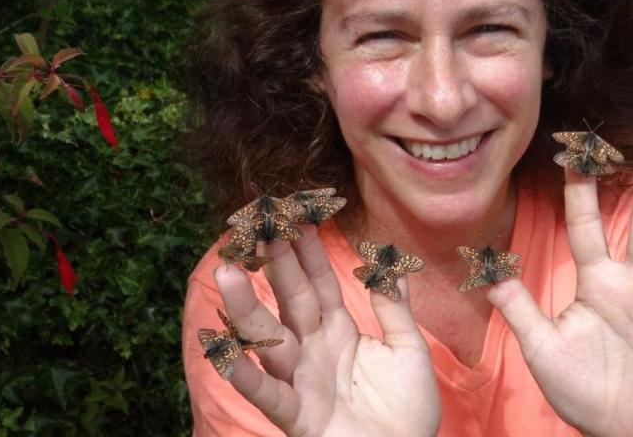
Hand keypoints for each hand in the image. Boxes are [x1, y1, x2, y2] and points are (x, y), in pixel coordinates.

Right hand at [213, 228, 439, 436]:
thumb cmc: (407, 410)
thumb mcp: (408, 350)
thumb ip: (395, 309)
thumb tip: (392, 264)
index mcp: (338, 331)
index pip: (320, 282)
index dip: (308, 252)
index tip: (295, 216)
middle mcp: (313, 349)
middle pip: (291, 300)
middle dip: (276, 265)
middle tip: (258, 226)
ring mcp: (301, 381)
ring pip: (269, 340)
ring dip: (246, 308)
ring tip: (228, 274)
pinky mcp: (297, 416)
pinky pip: (268, 394)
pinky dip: (245, 375)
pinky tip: (224, 353)